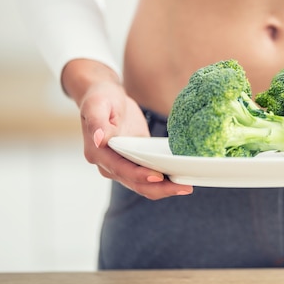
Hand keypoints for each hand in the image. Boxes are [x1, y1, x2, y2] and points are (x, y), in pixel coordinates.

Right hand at [63, 60, 192, 199]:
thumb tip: (99, 140)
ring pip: (144, 184)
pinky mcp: (134, 160)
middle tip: (184, 188)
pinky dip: (164, 179)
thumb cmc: (101, 98)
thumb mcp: (97, 105)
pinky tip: (181, 178)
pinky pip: (149, 175)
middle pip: (136, 183)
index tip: (158, 177)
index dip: (140, 176)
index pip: (122, 170)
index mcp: (99, 154)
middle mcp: (109, 165)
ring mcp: (122, 165)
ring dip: (164, 188)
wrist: (104, 94)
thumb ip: (98, 123)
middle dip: (159, 188)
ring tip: (186, 186)